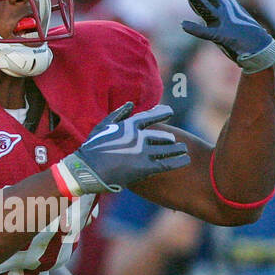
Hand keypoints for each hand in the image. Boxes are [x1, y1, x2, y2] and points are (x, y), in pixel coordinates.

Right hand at [58, 102, 189, 193]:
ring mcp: (143, 152)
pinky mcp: (145, 167)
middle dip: (169, 139)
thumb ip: (118, 114)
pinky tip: (186, 160)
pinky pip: (167, 163)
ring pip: (167, 149)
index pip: (150, 116)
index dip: (162, 112)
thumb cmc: (93, 147)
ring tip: (184, 150)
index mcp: (129, 126)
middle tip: (174, 141)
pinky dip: (179, 161)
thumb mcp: (103, 126)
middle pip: (162, 136)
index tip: (170, 111)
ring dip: (177, 149)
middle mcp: (139, 137)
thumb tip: (131, 104)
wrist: (89, 169)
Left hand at [177, 0, 274, 73]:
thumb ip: (206, 8)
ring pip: (206, 7)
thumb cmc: (241, 32)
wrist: (260, 49)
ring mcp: (223, 22)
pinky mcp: (223, 37)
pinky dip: (196, 29)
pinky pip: (207, 33)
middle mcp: (224, 9)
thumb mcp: (224, 17)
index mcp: (225, 4)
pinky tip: (183, 25)